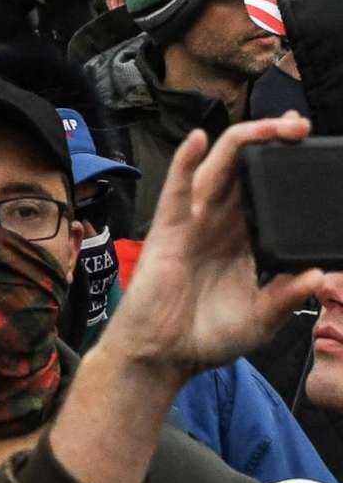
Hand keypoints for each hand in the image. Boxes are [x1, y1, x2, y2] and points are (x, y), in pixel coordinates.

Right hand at [100, 114, 326, 377]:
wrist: (164, 357)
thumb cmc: (207, 337)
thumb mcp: (262, 318)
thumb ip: (286, 296)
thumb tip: (318, 275)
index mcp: (243, 239)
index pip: (267, 191)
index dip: (288, 168)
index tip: (317, 153)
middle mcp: (219, 223)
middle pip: (246, 168)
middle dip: (273, 141)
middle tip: (302, 126)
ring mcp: (193, 222)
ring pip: (218, 168)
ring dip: (244, 141)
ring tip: (274, 125)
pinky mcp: (169, 230)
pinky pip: (176, 189)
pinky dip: (185, 162)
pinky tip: (199, 141)